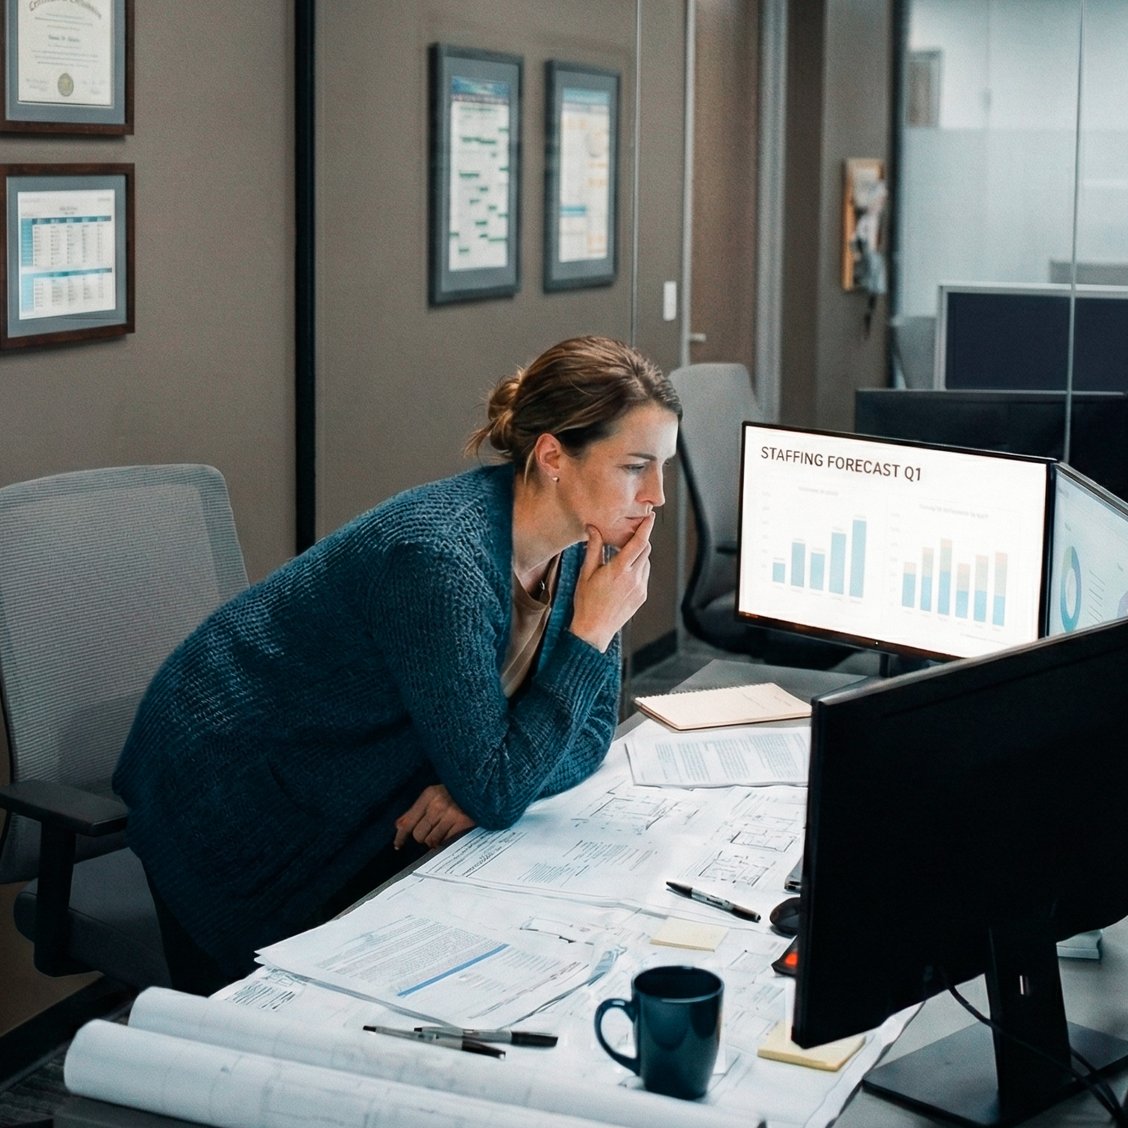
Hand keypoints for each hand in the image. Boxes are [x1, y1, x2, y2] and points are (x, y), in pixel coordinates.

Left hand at [393, 784, 475, 849]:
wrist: (482, 788)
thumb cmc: (456, 792)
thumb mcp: (434, 794)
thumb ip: (415, 810)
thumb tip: (398, 825)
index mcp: (429, 795)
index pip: (408, 821)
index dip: (401, 836)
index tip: (398, 845)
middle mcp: (437, 805)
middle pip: (418, 835)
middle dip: (423, 837)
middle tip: (432, 830)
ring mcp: (450, 814)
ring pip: (431, 840)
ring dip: (436, 840)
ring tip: (443, 830)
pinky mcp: (462, 823)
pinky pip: (446, 841)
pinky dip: (446, 840)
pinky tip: (451, 832)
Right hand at [569, 513, 654, 652]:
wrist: (594, 630)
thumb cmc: (586, 601)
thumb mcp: (586, 573)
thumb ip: (593, 549)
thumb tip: (593, 528)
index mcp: (619, 570)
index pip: (639, 542)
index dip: (646, 527)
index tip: (650, 516)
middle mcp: (633, 578)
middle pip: (646, 549)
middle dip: (640, 539)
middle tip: (630, 533)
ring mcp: (640, 588)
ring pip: (646, 562)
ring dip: (638, 555)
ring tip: (622, 556)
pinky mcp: (642, 596)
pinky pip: (644, 575)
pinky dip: (638, 568)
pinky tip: (623, 572)